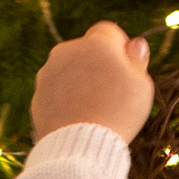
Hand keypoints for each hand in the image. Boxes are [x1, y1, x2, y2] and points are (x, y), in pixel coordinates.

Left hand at [31, 21, 153, 142]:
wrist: (80, 147)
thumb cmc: (118, 113)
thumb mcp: (141, 85)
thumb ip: (138, 60)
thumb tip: (135, 45)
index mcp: (95, 43)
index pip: (109, 31)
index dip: (120, 49)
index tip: (127, 69)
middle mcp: (66, 51)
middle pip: (86, 50)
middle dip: (97, 64)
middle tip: (112, 92)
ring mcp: (48, 74)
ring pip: (69, 70)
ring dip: (80, 81)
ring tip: (94, 109)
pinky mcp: (37, 96)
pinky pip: (56, 92)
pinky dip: (66, 100)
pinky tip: (78, 118)